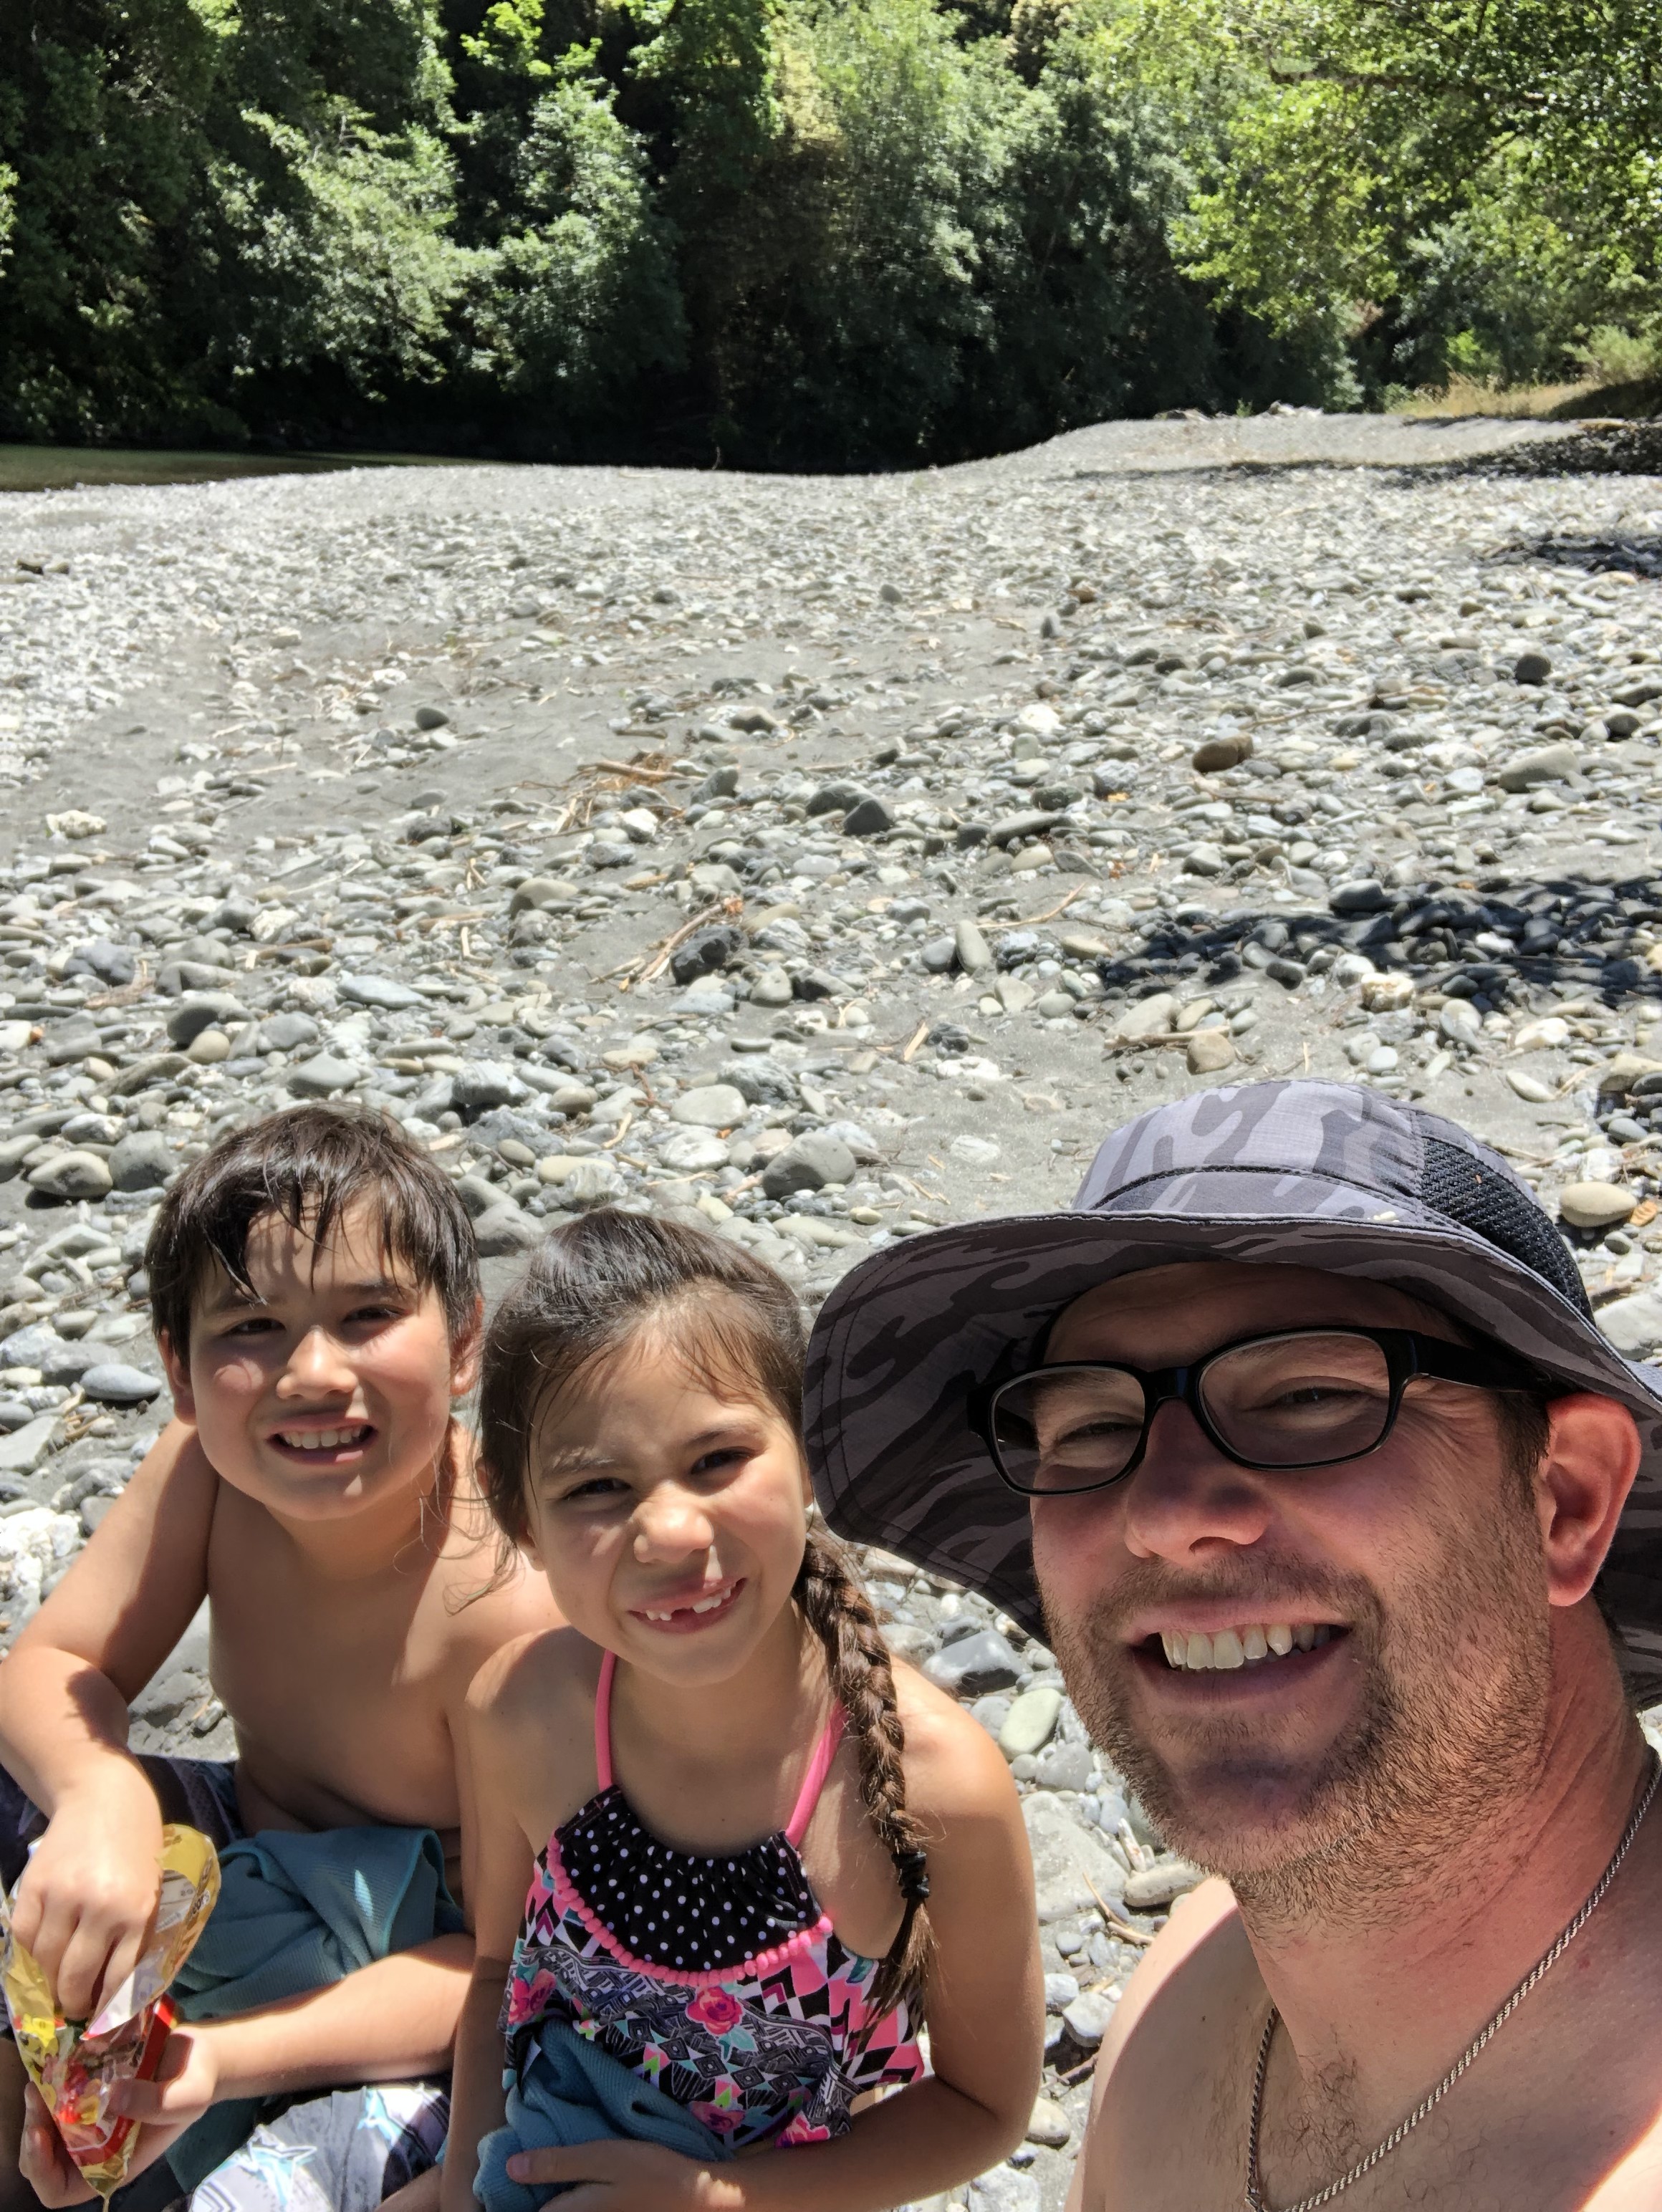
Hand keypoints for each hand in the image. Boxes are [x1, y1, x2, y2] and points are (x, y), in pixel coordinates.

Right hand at [8, 1770, 163, 2021]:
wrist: (105, 1795)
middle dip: (74, 2005)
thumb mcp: (152, 1889)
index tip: (102, 2028)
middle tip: (74, 2012)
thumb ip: (136, 1936)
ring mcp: (63, 1896)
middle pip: (76, 1979)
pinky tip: (40, 1960)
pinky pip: (24, 1939)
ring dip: (49, 1985)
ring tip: (56, 1990)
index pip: (119, 1980)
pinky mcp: (34, 1887)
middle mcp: (100, 1906)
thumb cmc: (138, 1846)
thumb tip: (116, 1992)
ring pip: (46, 1964)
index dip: (108, 2012)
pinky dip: (29, 1956)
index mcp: (138, 1910)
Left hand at [15, 2025, 219, 2208]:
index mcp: (112, 2163)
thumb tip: (113, 2097)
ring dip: (37, 2105)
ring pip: (43, 2125)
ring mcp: (89, 2118)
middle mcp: (93, 2146)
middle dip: (32, 2131)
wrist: (201, 2052)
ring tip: (42, 2077)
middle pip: (42, 2158)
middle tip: (37, 2094)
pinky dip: (49, 2080)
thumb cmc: (196, 2083)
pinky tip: (55, 2060)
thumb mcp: (188, 2097)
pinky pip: (56, 2094)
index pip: (58, 2189)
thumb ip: (157, 2104)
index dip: (41, 2170)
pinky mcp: (89, 2088)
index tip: (42, 2134)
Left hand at [502, 2140, 741, 2211]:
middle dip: (536, 2203)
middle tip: (528, 2182)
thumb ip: (558, 2163)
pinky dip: (574, 2204)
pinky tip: (580, 2192)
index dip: (517, 2200)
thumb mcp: (603, 2157)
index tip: (508, 2184)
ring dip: (557, 2202)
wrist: (695, 2198)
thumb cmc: (649, 2171)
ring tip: (553, 2186)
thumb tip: (511, 2168)